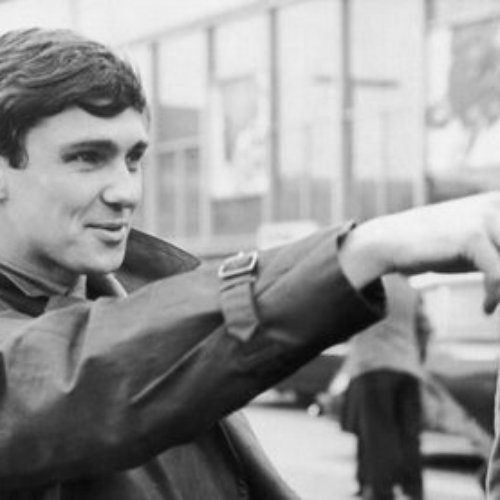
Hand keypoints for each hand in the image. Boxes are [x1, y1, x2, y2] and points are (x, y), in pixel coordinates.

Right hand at [338, 192, 499, 312]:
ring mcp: (484, 217)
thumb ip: (496, 252)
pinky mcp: (472, 236)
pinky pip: (498, 274)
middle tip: (496, 298)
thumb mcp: (473, 245)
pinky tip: (485, 308)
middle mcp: (494, 204)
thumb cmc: (432, 246)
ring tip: (492, 303)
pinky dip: (494, 296)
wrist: (389, 241)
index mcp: (497, 202)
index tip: (497, 288)